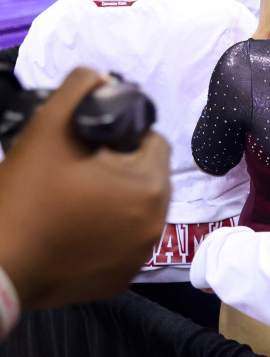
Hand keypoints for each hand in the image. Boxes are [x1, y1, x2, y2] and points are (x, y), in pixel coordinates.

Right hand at [0, 67, 169, 308]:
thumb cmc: (24, 196)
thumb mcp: (48, 128)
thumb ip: (81, 89)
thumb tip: (103, 77)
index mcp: (151, 186)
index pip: (153, 142)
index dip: (122, 138)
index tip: (89, 146)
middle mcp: (157, 223)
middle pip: (146, 176)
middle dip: (119, 168)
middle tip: (76, 171)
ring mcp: (140, 256)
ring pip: (136, 209)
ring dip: (115, 199)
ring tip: (73, 198)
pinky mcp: (121, 279)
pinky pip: (123, 241)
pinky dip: (106, 232)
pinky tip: (74, 228)